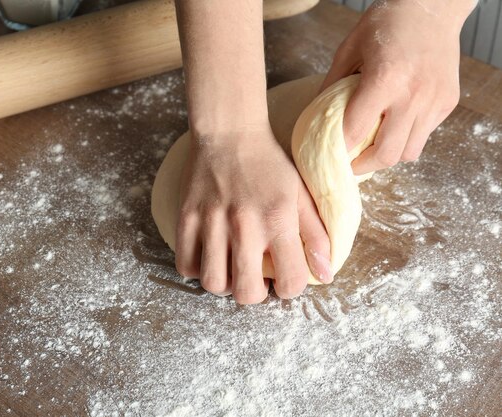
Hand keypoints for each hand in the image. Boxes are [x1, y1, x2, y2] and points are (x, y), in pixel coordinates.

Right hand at [175, 126, 332, 303]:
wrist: (229, 132)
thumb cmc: (269, 165)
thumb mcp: (300, 195)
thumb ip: (316, 236)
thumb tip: (324, 274)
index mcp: (278, 219)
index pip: (290, 282)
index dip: (290, 288)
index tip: (284, 278)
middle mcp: (244, 224)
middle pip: (246, 293)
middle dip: (255, 294)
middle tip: (255, 278)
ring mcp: (211, 221)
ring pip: (213, 283)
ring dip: (225, 284)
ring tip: (231, 268)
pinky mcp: (186, 217)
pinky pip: (185, 264)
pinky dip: (197, 269)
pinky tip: (209, 256)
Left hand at [321, 0, 473, 174]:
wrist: (433, 6)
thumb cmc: (386, 23)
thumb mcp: (349, 49)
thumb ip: (332, 85)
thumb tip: (318, 117)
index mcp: (384, 80)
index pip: (355, 132)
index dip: (340, 150)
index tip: (330, 157)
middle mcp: (413, 95)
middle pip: (386, 155)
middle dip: (364, 166)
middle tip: (351, 165)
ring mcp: (434, 101)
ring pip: (409, 152)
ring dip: (388, 156)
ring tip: (373, 147)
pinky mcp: (447, 103)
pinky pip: (424, 135)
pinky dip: (407, 138)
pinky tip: (395, 125)